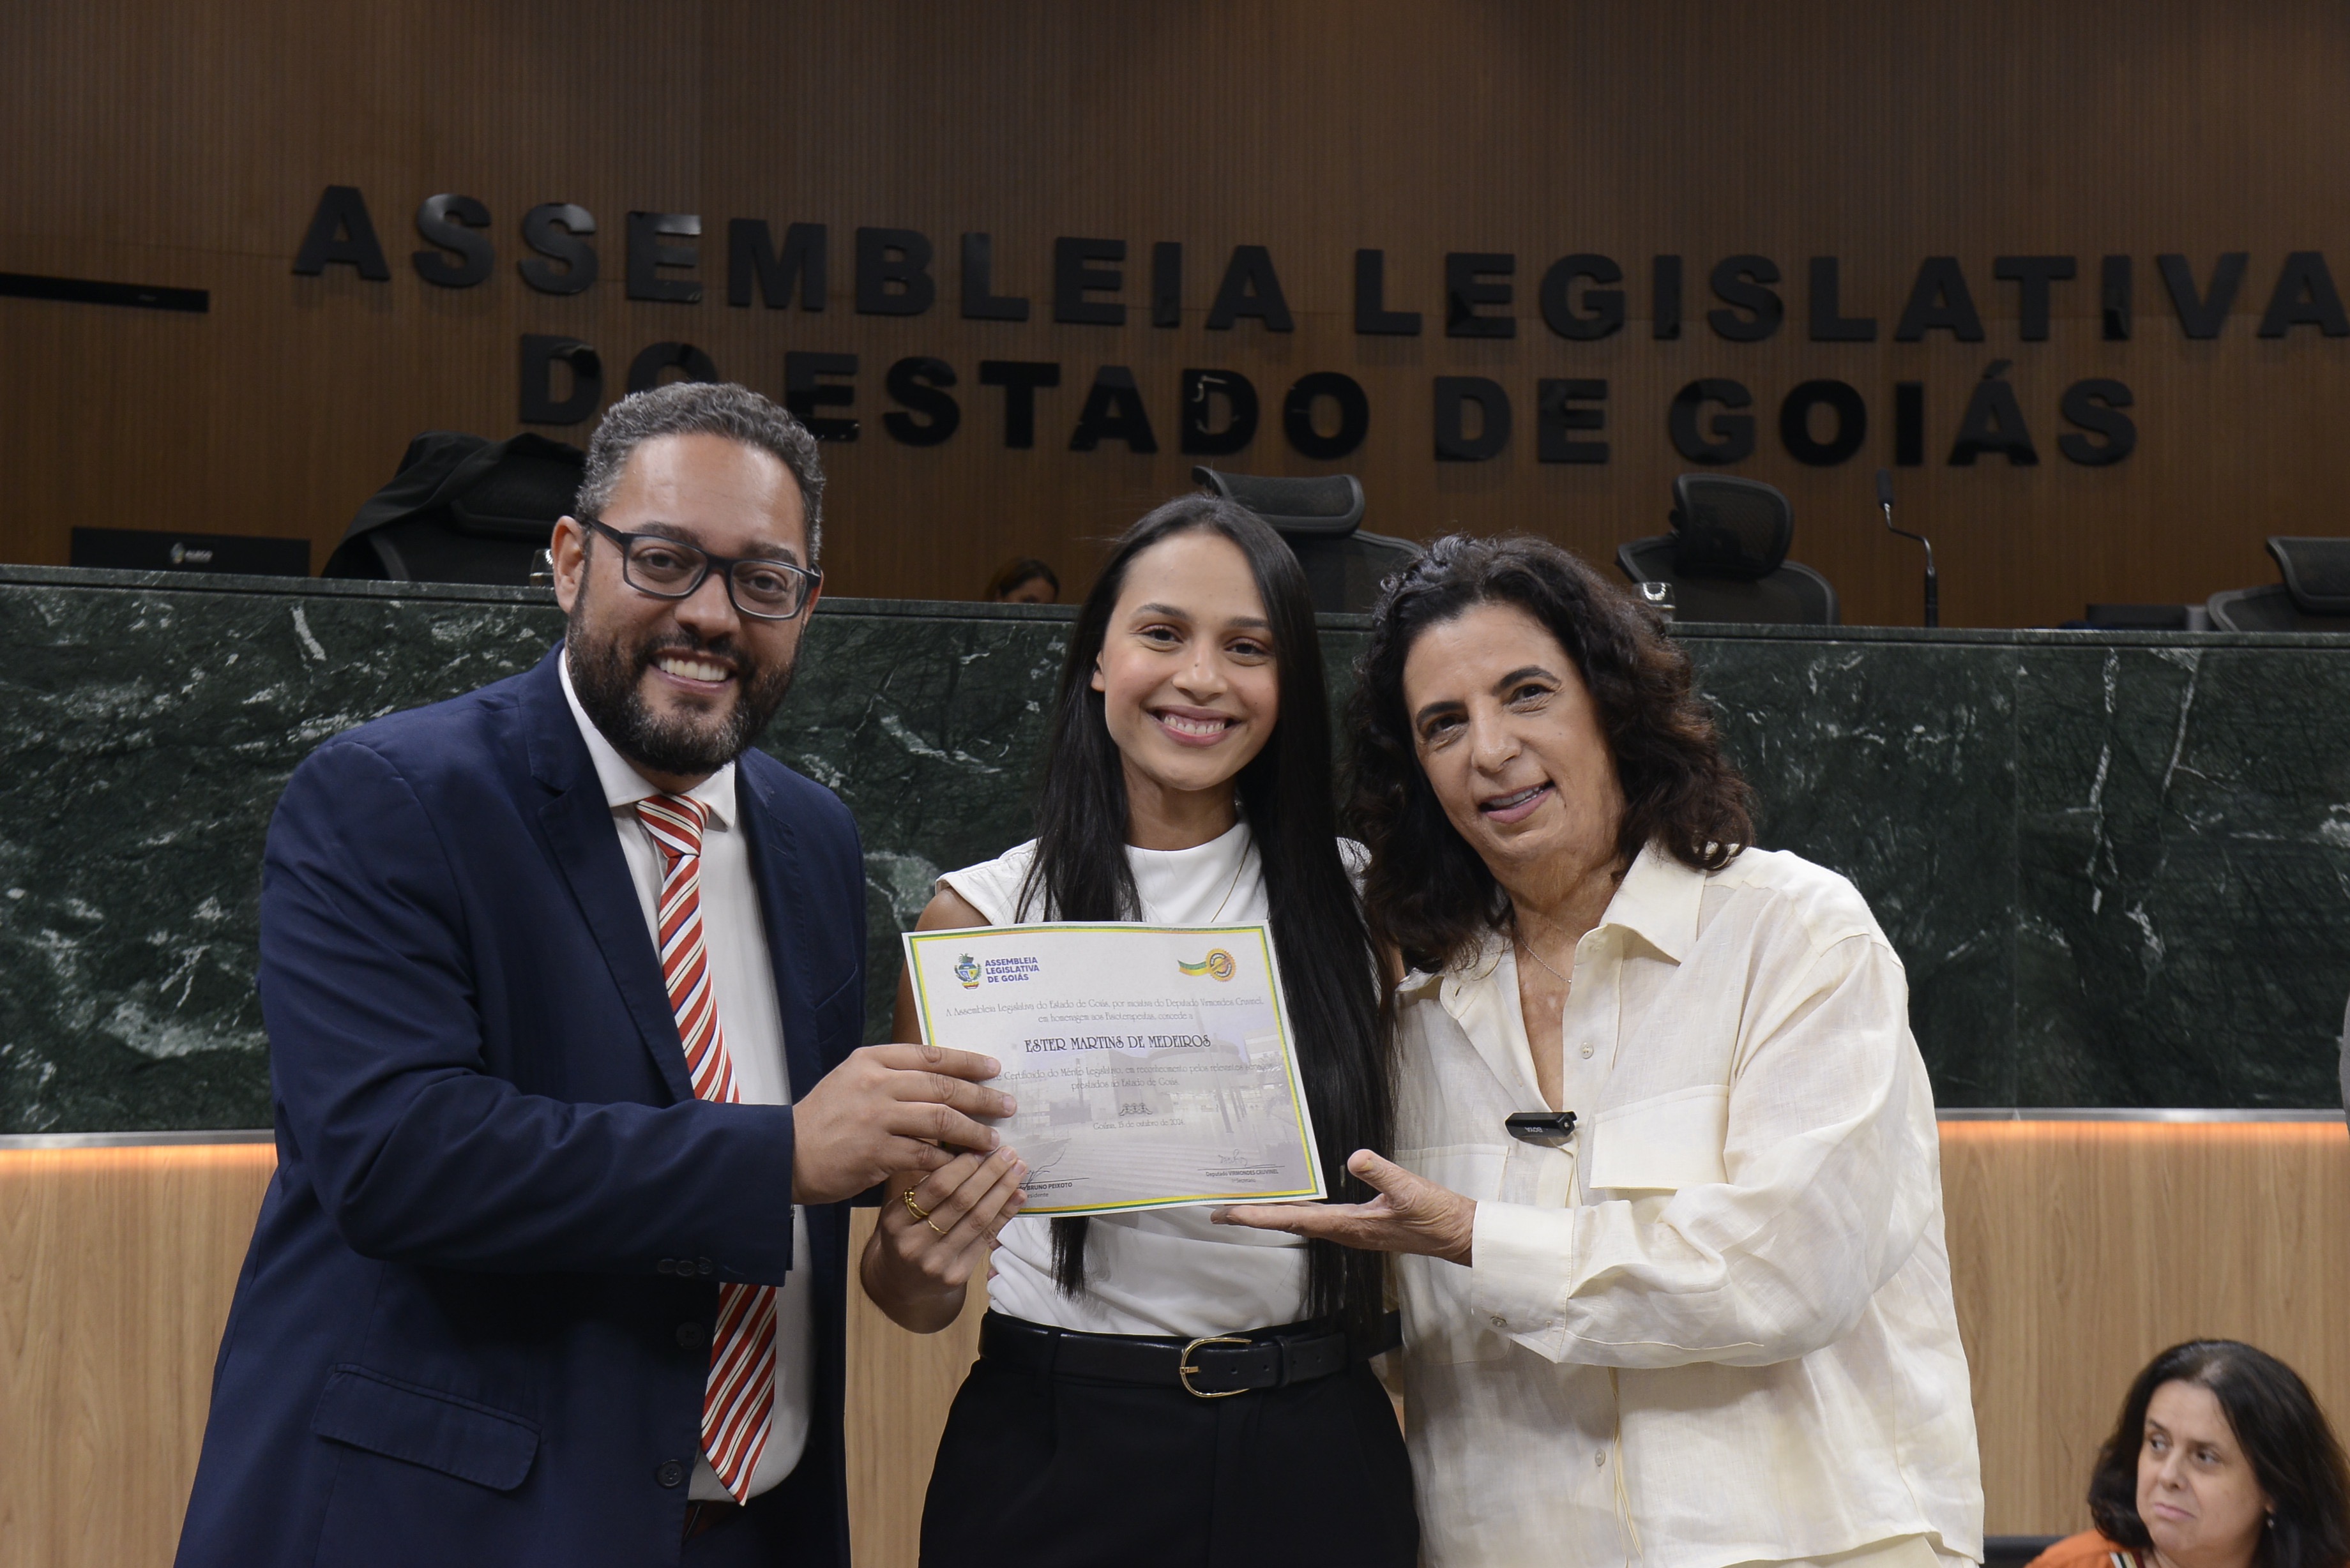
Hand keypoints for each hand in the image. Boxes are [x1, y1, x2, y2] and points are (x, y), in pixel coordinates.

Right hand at [790, 1043, 1013, 1203]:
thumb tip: (941, 1078)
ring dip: (973, 1131)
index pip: (932, 1055)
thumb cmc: (824, 1118)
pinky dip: (949, 1160)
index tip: (994, 1068)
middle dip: (982, 1096)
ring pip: (941, 1120)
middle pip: (944, 1086)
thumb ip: (892, 1074)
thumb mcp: (852, 1079)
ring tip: (992, 1139)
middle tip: (1007, 1105)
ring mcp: (877, 1118)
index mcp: (872, 1060)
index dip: (968, 1061)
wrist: (786, 1153)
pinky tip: (963, 1164)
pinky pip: (926, 1155)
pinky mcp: (877, 1153)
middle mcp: (877, 1083)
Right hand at [860, 1147, 1027, 1332]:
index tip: (982, 1148)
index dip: (963, 1166)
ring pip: (978, 1220)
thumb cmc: (904, 1236)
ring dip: (1002, 1191)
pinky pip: (986, 1238)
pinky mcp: (957, 1275)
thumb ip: (926, 1186)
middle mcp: (914, 1243)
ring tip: (1018, 1170)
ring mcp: (936, 1262)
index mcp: (895, 1220)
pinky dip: (1005, 1214)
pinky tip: (1018, 1196)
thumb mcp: (900, 1210)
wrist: (902, 1286)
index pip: (936, 1187)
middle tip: (1009, 1153)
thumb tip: (969, 1152)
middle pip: (961, 1202)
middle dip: (989, 1174)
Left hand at [1213, 1150, 1474, 1265]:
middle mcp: (1345, 1232)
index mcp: (1349, 1226)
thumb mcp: (1409, 1188)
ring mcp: (1352, 1231)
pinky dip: (1297, 1212)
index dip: (1258, 1217)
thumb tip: (1356, 1157)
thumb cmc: (1435, 1215)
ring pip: (1302, 1223)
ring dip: (1273, 1216)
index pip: (1294, 1220)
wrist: (1457, 1235)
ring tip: (1245, 1208)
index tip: (1228, 1214)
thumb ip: (1382, 1172)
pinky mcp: (1362, 1225)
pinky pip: (1319, 1220)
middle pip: (1289, 1224)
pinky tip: (1294, 1203)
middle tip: (1220, 1213)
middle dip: (1254, 1218)